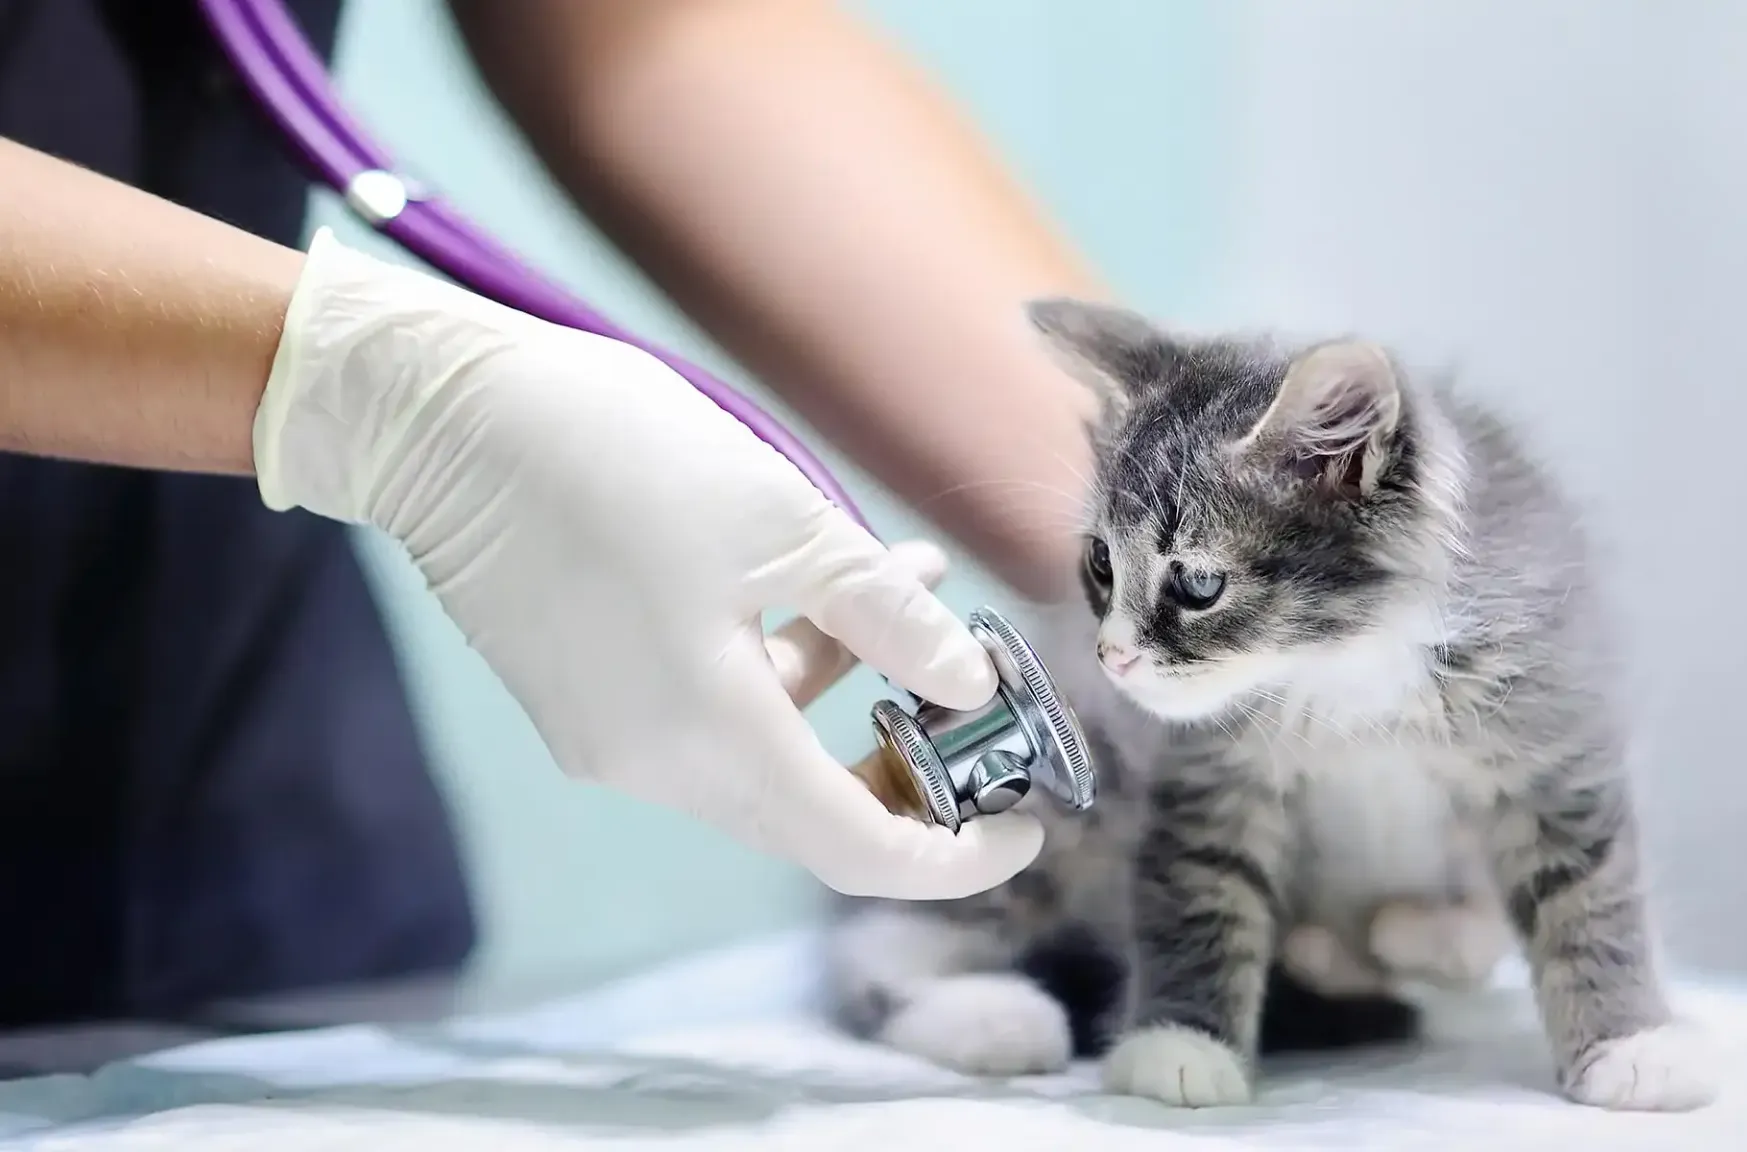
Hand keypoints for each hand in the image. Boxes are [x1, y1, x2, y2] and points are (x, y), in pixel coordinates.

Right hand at [251, 228, 1043, 899]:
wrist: (438, 418)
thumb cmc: (612, 454)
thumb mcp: (786, 526)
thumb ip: (893, 617)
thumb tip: (971, 686)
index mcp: (709, 738)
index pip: (859, 851)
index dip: (956, 857)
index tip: (1028, 824)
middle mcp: (654, 767)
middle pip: (814, 815)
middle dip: (910, 772)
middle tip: (980, 709)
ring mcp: (611, 740)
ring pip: (766, 756)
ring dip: (850, 698)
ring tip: (921, 593)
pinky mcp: (585, 700)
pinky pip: (711, 718)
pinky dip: (781, 675)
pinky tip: (827, 590)